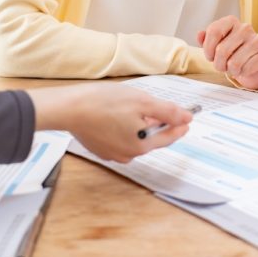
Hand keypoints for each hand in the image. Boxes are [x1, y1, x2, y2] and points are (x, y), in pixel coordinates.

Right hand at [29, 85, 194, 162]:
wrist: (69, 108)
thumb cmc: (103, 103)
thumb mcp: (142, 102)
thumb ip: (167, 112)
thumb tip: (187, 118)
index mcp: (141, 145)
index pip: (168, 137)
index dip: (179, 126)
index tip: (187, 119)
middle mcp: (128, 154)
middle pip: (151, 138)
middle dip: (157, 123)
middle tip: (159, 108)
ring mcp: (112, 153)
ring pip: (135, 138)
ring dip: (139, 125)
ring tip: (133, 107)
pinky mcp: (100, 149)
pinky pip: (119, 139)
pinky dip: (123, 128)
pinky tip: (117, 114)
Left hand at [197, 16, 257, 89]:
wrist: (253, 65)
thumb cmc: (232, 53)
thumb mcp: (216, 45)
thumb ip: (206, 40)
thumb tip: (199, 35)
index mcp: (231, 21)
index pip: (214, 31)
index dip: (208, 48)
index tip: (209, 57)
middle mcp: (245, 28)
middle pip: (222, 50)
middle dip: (218, 64)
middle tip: (221, 66)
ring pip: (234, 62)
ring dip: (230, 70)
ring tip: (233, 68)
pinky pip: (247, 68)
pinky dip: (242, 73)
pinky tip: (244, 69)